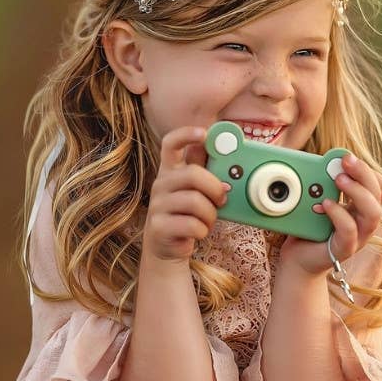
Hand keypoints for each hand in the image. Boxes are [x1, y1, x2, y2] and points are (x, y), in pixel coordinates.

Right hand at [143, 126, 229, 261]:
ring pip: (195, 202)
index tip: (204, 133)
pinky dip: (202, 230)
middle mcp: (160, 184)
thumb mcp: (196, 192)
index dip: (186, 134)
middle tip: (222, 200)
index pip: (171, 144)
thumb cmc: (187, 215)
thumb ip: (206, 175)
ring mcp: (157, 205)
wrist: (167, 247)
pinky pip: (192, 225)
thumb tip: (224, 160)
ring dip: (210, 215)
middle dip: (215, 188)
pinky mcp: (159, 227)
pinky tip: (198, 232)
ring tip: (208, 221)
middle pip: (193, 174)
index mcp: (170, 171)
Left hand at [279, 152, 381, 277]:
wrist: (298, 260)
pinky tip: (325, 204)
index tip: (347, 157)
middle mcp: (365, 222)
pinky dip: (339, 214)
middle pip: (379, 194)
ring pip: (373, 213)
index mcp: (362, 208)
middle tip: (345, 161)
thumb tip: (324, 161)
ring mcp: (358, 237)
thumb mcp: (316, 200)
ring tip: (338, 179)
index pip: (379, 185)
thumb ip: (323, 183)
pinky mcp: (344, 249)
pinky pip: (350, 231)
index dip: (368, 169)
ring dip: (357, 191)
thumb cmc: (309, 228)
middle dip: (363, 173)